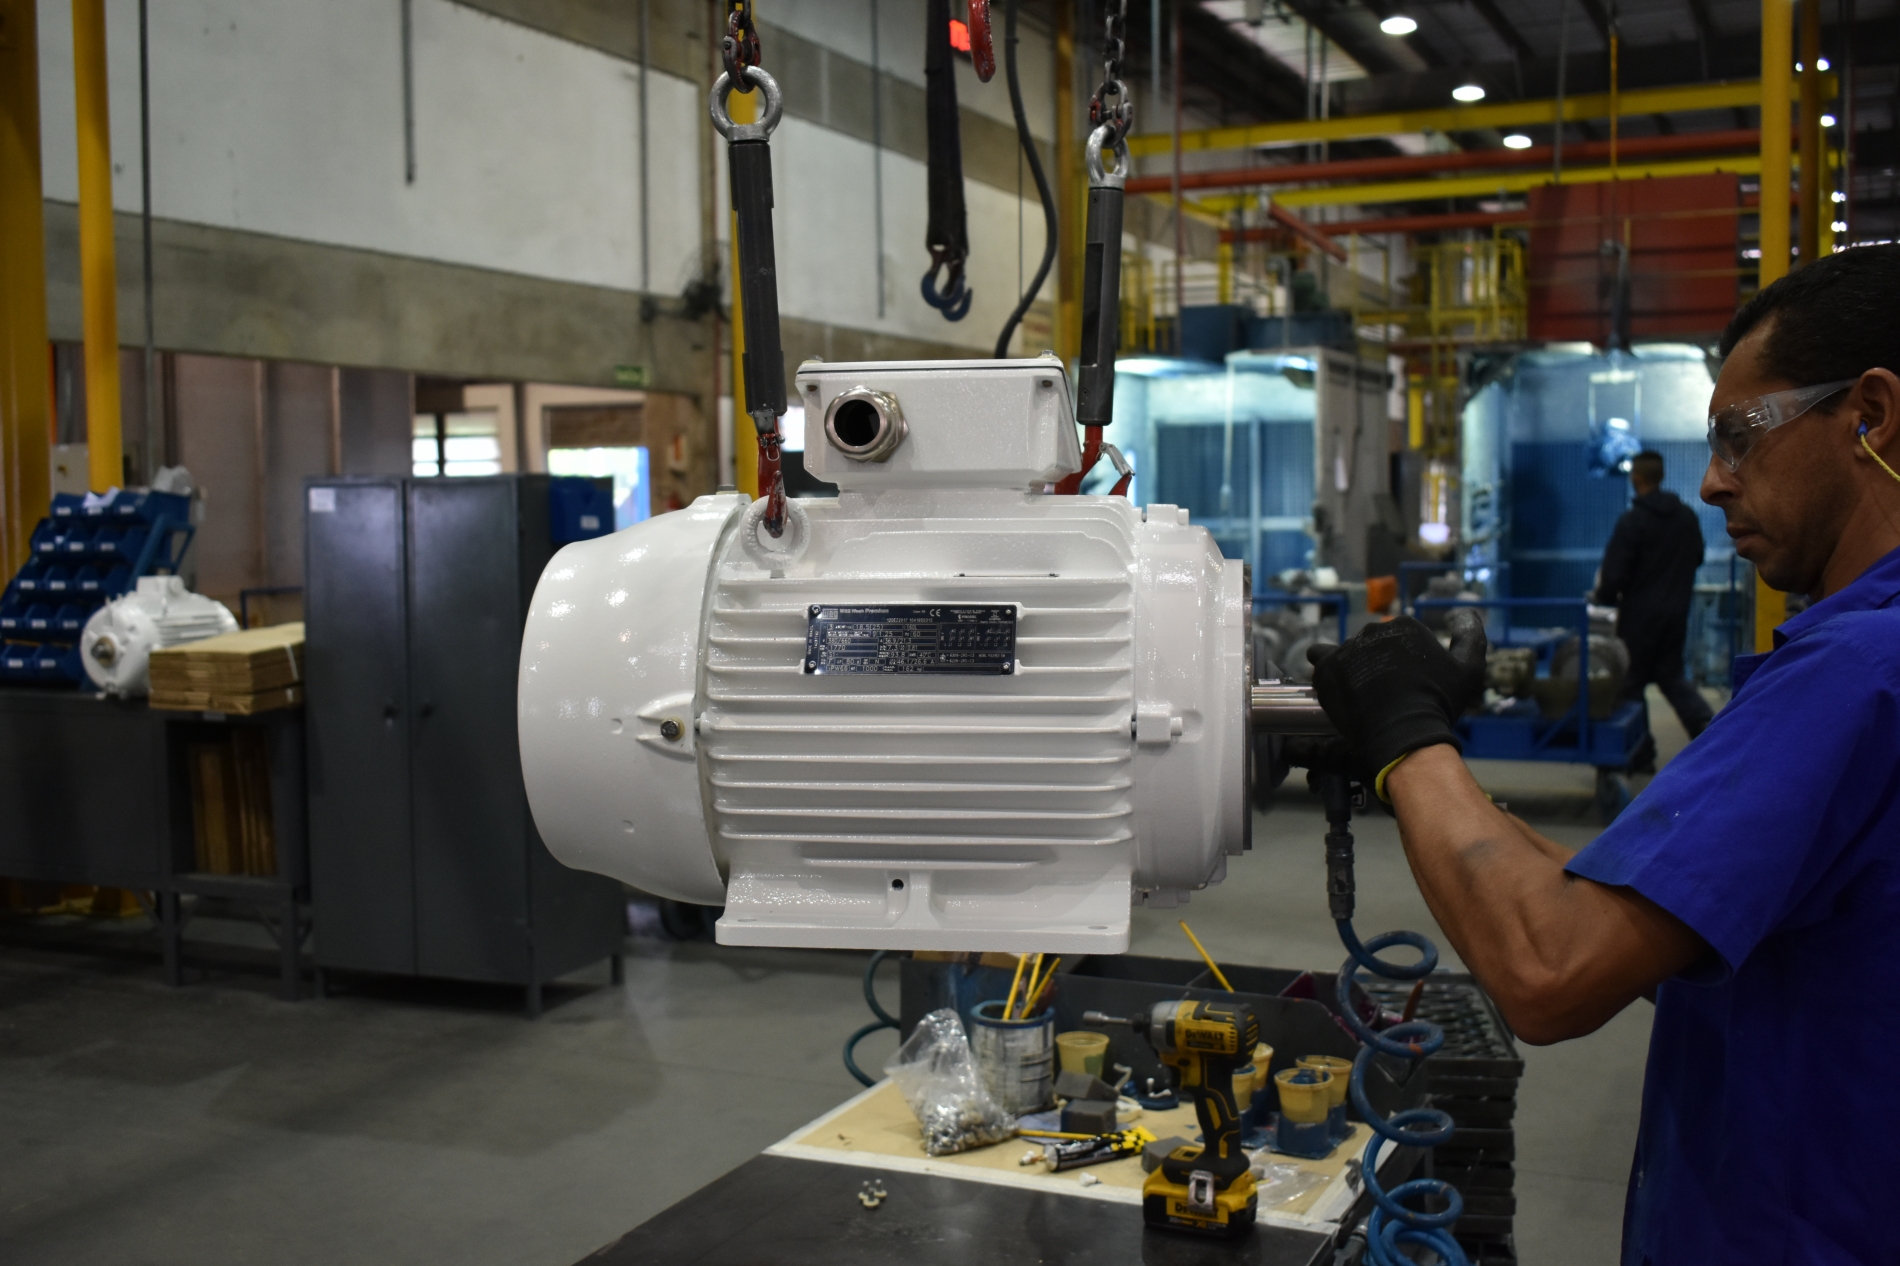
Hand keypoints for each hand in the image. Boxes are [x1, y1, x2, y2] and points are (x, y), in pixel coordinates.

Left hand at [1306, 610, 1487, 792]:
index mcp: (1404, 626)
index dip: (1402, 661)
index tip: (1408, 682)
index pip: (1398, 638)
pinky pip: (1319, 661)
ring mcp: (1347, 648)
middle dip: (1376, 663)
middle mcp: (1373, 630)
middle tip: (1385, 692)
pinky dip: (1327, 673)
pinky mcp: (1326, 667)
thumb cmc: (1439, 701)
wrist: (1405, 732)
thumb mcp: (1469, 670)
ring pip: (1346, 653)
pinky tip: (1336, 688)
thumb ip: (1472, 637)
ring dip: (1351, 668)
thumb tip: (1466, 613)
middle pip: (1370, 645)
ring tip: (1360, 694)